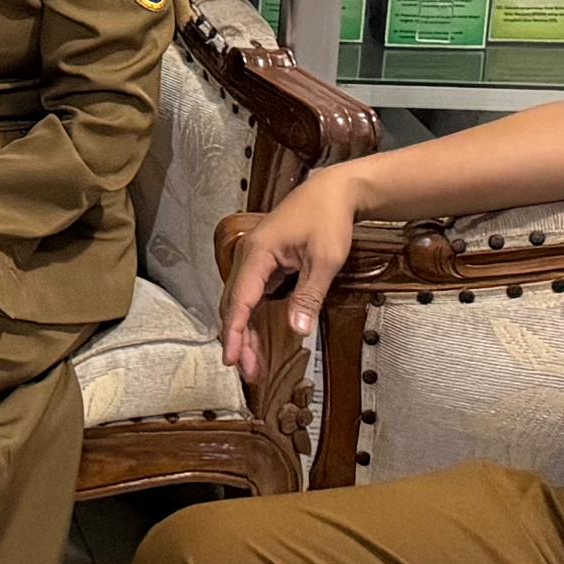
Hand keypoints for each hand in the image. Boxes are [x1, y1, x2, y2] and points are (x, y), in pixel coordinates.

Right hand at [219, 169, 367, 382]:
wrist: (332, 191)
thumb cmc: (328, 219)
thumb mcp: (325, 259)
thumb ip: (309, 295)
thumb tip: (297, 331)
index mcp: (258, 253)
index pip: (239, 300)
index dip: (234, 332)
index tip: (231, 359)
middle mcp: (248, 256)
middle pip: (234, 304)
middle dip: (239, 340)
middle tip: (249, 372)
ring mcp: (254, 259)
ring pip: (240, 302)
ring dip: (244, 332)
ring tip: (253, 363)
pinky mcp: (263, 263)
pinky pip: (251, 295)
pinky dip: (252, 318)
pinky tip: (257, 338)